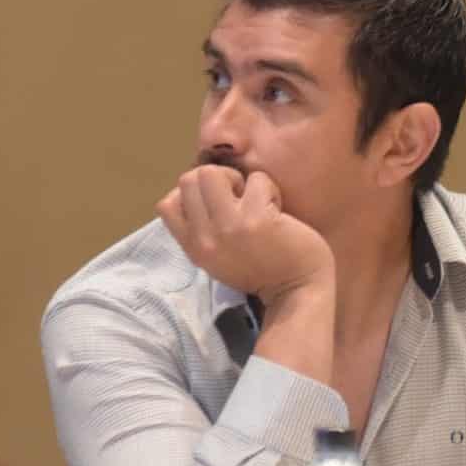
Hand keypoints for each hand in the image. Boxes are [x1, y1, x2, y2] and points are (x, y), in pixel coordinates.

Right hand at [157, 166, 333, 305]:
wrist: (298, 292)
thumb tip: (200, 190)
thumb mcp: (218, 258)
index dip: (193, 193)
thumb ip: (203, 231)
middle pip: (187, 180)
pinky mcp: (257, 219)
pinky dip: (269, 187)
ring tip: (255, 200)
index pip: (166, 205)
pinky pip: (256, 179)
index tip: (217, 204)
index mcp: (194, 247)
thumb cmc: (262, 272)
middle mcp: (205, 238)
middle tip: (239, 198)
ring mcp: (229, 227)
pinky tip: (277, 208)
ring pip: (211, 173)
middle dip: (215, 179)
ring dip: (238, 179)